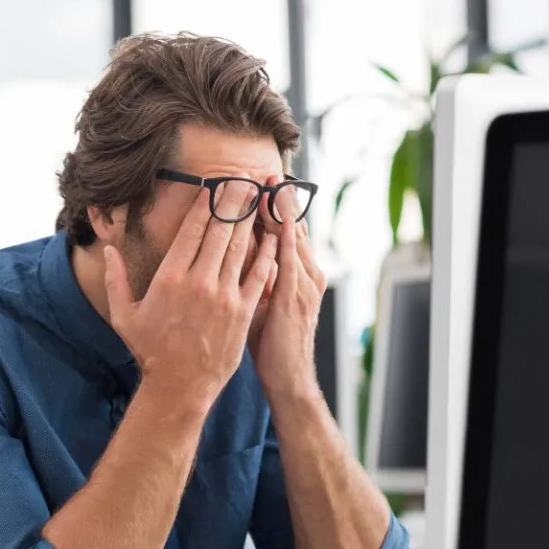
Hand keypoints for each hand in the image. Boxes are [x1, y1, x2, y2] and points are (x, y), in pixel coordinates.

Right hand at [104, 179, 278, 410]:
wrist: (180, 385)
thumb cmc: (151, 351)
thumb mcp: (124, 315)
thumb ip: (115, 279)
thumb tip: (109, 250)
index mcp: (170, 277)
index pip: (192, 229)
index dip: (206, 203)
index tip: (214, 184)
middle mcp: (199, 281)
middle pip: (220, 230)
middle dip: (233, 200)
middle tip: (243, 178)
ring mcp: (224, 296)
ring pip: (241, 247)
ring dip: (251, 219)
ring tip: (259, 196)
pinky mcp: (242, 311)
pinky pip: (258, 275)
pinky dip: (266, 253)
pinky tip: (273, 236)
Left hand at [248, 173, 326, 402]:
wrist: (288, 379)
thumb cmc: (274, 344)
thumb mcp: (265, 306)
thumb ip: (259, 279)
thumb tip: (241, 258)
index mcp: (300, 275)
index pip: (286, 232)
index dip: (274, 207)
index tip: (260, 183)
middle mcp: (307, 274)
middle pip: (292, 227)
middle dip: (280, 199)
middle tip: (266, 170)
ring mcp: (304, 285)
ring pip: (292, 237)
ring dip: (281, 209)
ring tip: (270, 181)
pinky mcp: (295, 297)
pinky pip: (288, 259)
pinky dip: (282, 236)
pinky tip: (275, 217)